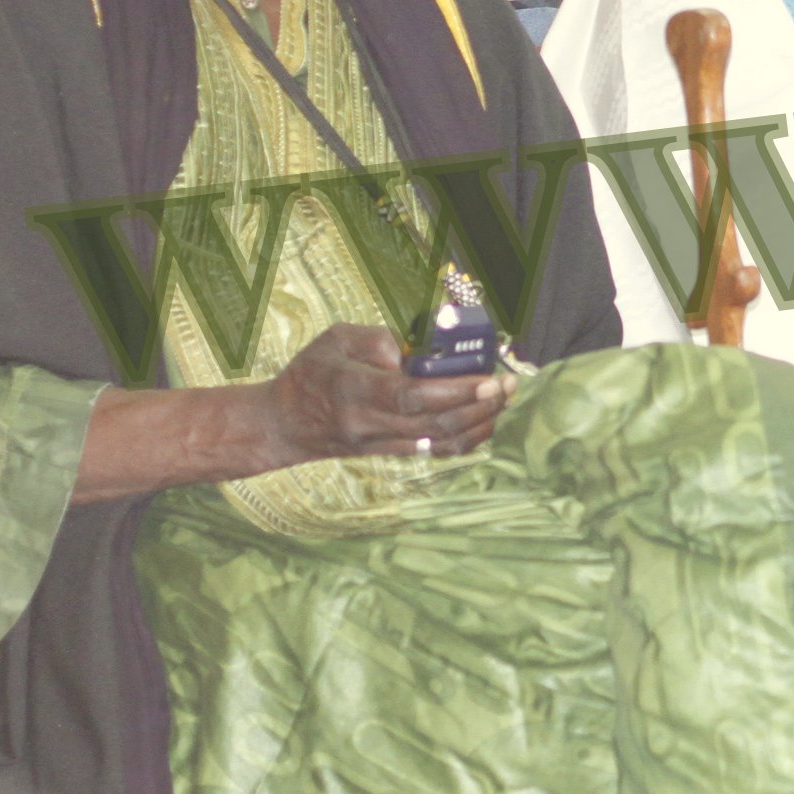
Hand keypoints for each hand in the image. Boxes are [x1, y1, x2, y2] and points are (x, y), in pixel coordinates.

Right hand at [259, 323, 510, 463]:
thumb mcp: (336, 339)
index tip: (488, 379)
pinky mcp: (387, 454)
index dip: (455, 391)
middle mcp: (368, 423)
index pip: (411, 397)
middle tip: (509, 386)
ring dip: (479, 424)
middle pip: (434, 424)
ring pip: (438, 443)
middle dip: (480, 406)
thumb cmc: (312, 372)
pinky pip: (433, 452)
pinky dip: (465, 439)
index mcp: (354, 389)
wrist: (284, 423)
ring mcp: (378, 444)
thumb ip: (380, 339)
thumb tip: (420, 353)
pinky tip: (486, 421)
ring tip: (505, 401)